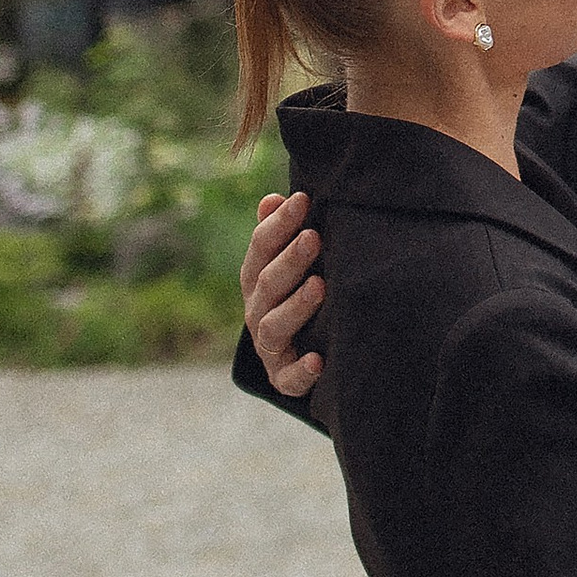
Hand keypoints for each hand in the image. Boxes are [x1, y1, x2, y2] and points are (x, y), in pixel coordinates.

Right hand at [242, 191, 324, 398]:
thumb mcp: (288, 264)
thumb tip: (273, 198)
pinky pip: (290, 378)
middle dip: (290, 260)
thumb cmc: (297, 295)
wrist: (297, 357)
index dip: (277, 224)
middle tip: (313, 237)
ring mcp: (270, 346)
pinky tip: (319, 360)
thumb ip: (280, 234)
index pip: (260, 248)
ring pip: (274, 326)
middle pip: (267, 283)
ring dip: (296, 306)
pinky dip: (302, 371)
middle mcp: (257, 311)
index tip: (302, 199)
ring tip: (320, 286)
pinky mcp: (285, 378)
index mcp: (256, 280)